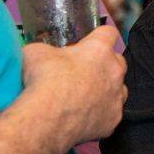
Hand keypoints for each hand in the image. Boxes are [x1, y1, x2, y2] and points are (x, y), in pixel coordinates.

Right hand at [21, 25, 126, 146]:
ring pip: (118, 89)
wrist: (47, 119)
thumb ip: (44, 49)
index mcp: (99, 49)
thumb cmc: (44, 80)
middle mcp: (114, 71)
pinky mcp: (113, 120)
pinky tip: (84, 117)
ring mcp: (116, 97)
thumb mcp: (35, 52)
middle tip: (83, 70)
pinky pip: (110, 114)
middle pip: (117, 61)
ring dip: (106, 89)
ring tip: (85, 96)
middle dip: (103, 64)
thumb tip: (40, 52)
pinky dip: (100, 114)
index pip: (109, 32)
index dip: (98, 36)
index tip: (90, 41)